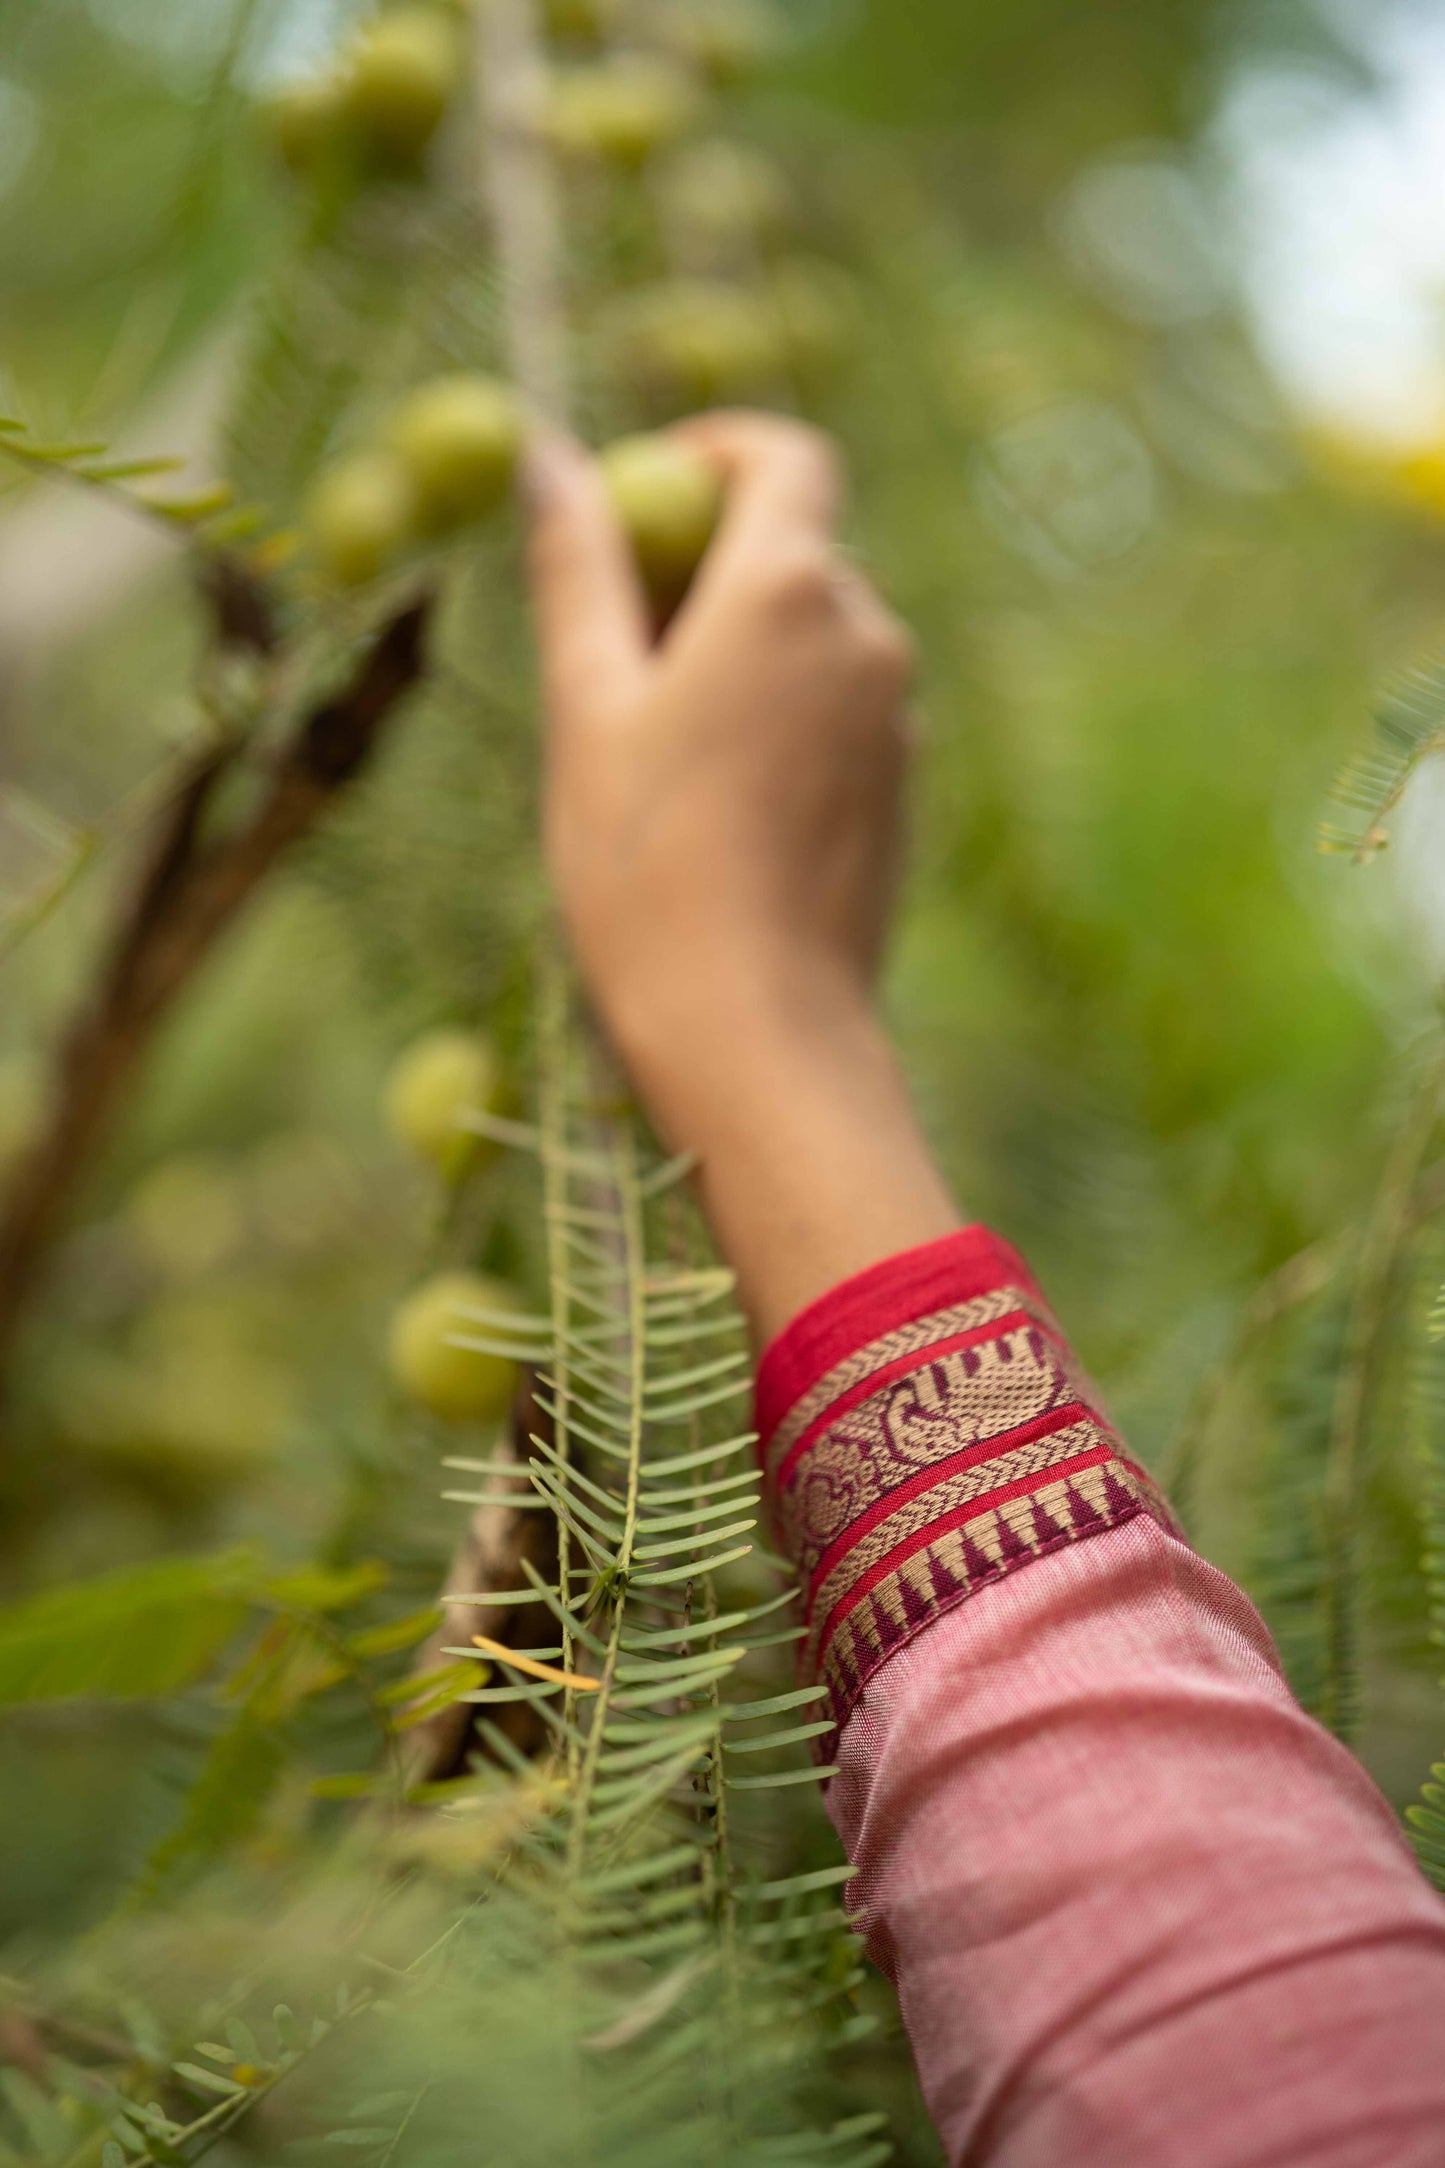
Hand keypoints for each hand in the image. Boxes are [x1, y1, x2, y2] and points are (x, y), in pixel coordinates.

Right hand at [527, 411, 957, 1339]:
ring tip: (654, 757)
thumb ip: (578, 569)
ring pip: (813, 639)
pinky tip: (715, 814)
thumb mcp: (587, 709)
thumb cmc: (647, 869)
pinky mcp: (903, 789)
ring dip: (739, 654)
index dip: (712, 450)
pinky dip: (779, 720)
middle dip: (707, 569)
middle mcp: (869, 635)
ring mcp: (898, 718)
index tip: (644, 496)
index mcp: (791, 591)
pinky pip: (836, 714)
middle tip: (614, 656)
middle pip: (793, 550)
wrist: (758, 1030)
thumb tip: (547, 456)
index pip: (784, 454)